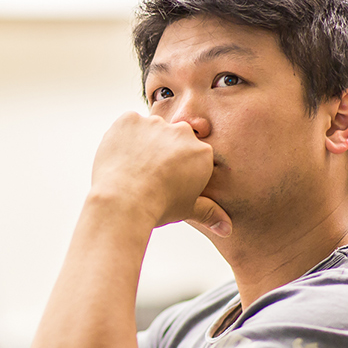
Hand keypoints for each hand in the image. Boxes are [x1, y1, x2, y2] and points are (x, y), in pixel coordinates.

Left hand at [90, 112, 230, 234]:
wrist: (123, 201)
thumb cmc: (157, 207)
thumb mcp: (187, 209)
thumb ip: (209, 212)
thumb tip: (227, 228)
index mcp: (201, 152)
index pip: (191, 153)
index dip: (176, 167)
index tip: (165, 180)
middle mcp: (181, 132)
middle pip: (172, 137)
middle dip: (162, 151)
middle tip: (147, 173)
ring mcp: (155, 123)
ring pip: (149, 129)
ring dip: (143, 142)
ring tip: (131, 167)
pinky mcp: (130, 119)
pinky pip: (128, 123)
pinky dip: (122, 136)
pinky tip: (120, 156)